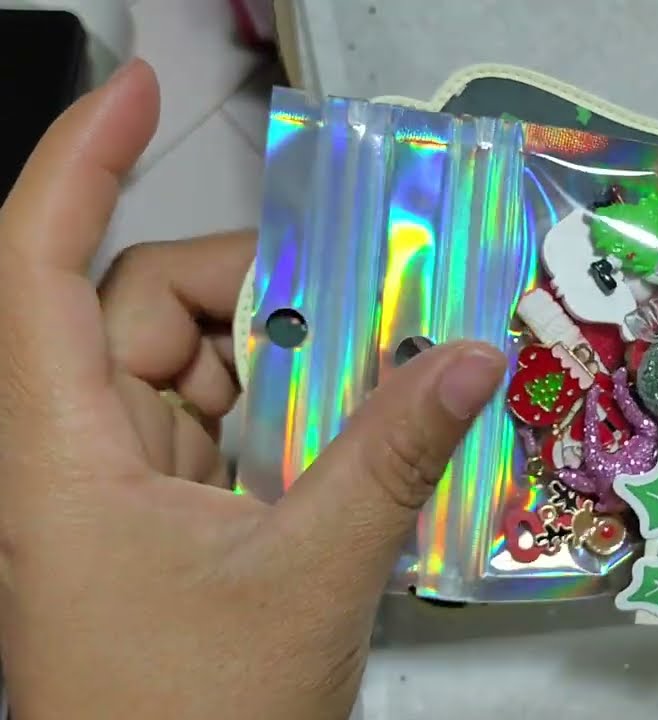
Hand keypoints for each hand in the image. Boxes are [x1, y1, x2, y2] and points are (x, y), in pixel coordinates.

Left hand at [0, 61, 505, 718]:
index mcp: (58, 454)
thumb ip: (393, 458)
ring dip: (290, 362)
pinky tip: (357, 434)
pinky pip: (225, 427)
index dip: (79, 159)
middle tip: (374, 304)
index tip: (142, 88)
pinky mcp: (162, 520)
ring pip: (198, 368)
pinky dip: (291, 416)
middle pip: (152, 308)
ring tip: (382, 376)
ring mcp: (118, 488)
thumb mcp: (308, 579)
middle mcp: (73, 455)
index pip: (37, 264)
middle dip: (263, 293)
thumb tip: (470, 360)